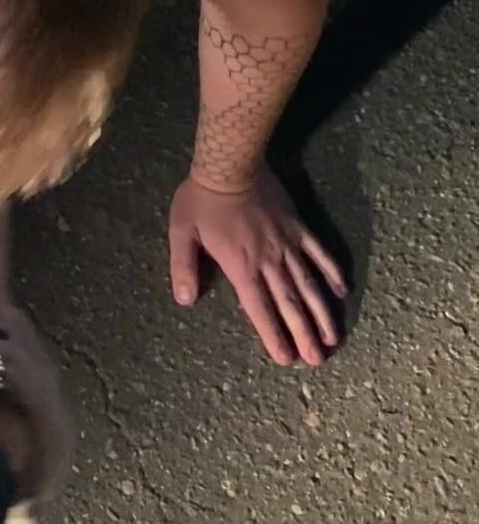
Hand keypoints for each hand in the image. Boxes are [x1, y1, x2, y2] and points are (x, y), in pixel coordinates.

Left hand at [168, 168, 346, 366]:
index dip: (273, 335)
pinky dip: (332, 272)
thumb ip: (183, 268)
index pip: (259, 309)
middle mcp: (269, 261)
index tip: (287, 358)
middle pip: (290, 304)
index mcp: (241, 266)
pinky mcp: (298, 227)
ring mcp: (288, 244)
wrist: (232, 163)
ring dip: (321, 313)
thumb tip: (185, 300)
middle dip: (304, 334)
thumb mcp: (181, 234)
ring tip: (333, 338)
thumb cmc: (201, 200)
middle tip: (318, 360)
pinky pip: (319, 252)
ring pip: (309, 284)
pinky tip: (341, 290)